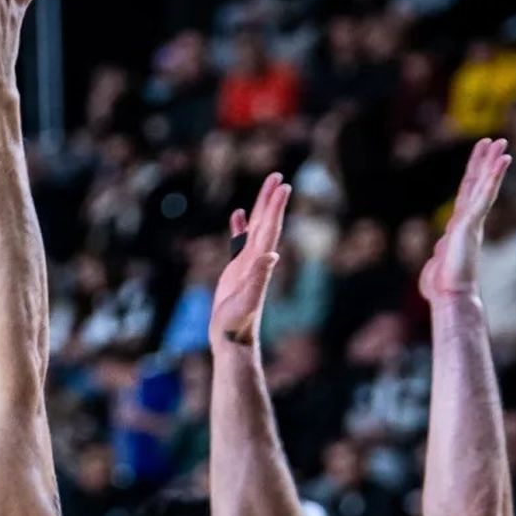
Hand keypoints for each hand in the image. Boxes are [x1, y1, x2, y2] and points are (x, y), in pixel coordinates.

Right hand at [209, 173, 291, 351]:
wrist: (232, 340)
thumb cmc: (237, 324)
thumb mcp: (247, 300)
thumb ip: (258, 278)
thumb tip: (272, 255)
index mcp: (259, 262)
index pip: (269, 229)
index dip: (275, 207)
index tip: (283, 185)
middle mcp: (256, 260)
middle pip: (265, 223)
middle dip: (270, 199)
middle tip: (278, 176)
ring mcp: (247, 264)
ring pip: (254, 229)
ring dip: (260, 208)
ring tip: (267, 186)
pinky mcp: (236, 271)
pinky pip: (239, 242)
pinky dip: (239, 226)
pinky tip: (237, 215)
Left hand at [420, 136, 511, 302]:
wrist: (449, 296)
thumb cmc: (442, 285)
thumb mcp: (437, 263)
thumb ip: (440, 252)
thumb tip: (439, 252)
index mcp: (460, 225)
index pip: (468, 193)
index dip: (475, 173)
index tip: (481, 155)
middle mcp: (468, 219)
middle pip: (478, 183)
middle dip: (486, 161)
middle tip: (497, 140)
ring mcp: (471, 220)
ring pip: (484, 185)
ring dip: (492, 163)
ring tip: (501, 143)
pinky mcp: (471, 223)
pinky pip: (484, 195)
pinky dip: (493, 177)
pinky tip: (502, 160)